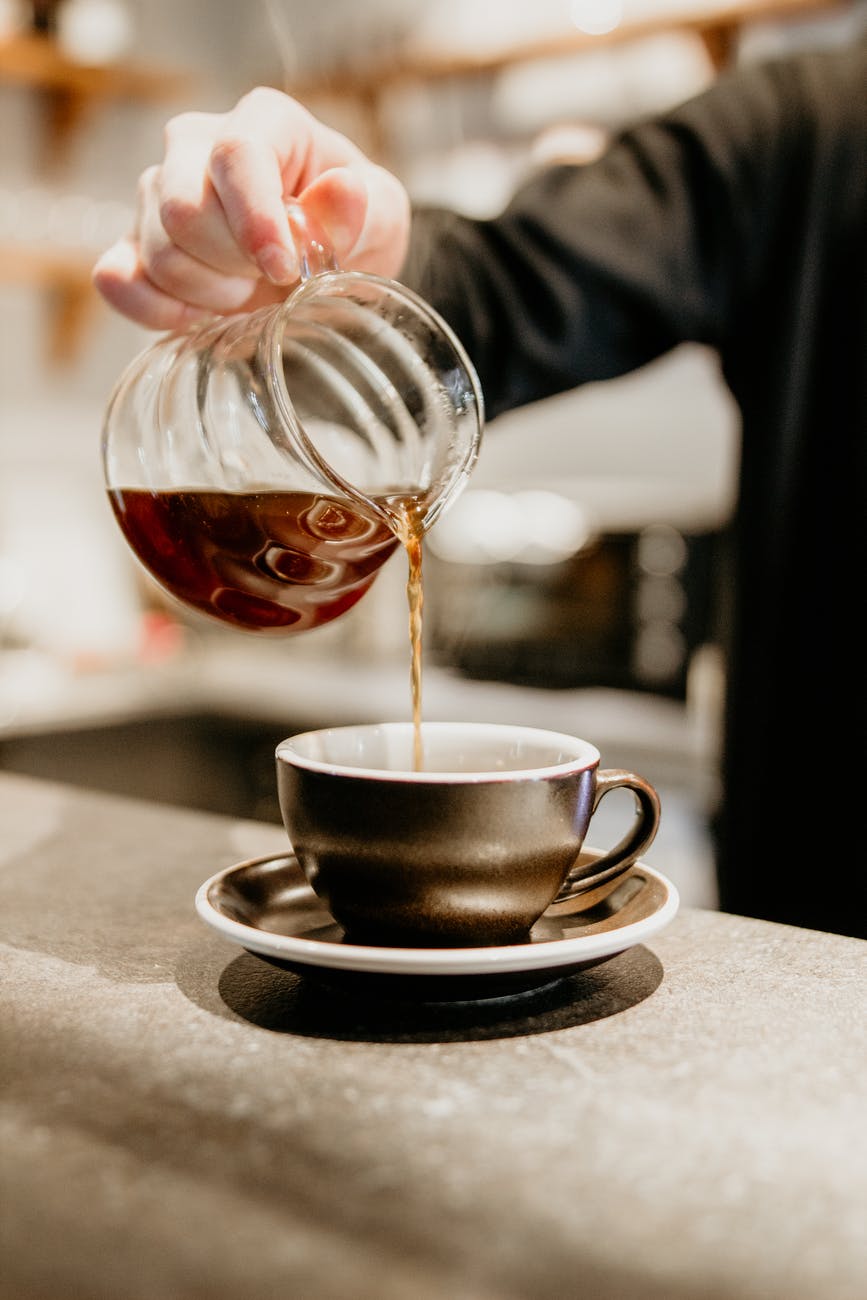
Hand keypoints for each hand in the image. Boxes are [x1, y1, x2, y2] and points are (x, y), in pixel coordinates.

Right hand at [92, 87, 410, 330]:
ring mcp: (158, 194)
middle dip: (232, 264)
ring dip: (207, 294)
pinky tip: (197, 318)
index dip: (255, 220)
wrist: (327, 264)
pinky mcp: (135, 245)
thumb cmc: (355, 227)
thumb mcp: (382, 219)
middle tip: (271, 282)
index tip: (285, 269)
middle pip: (182, 207)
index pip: (236, 154)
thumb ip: (364, 211)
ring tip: (247, 295)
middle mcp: (197, 146)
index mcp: (264, 123)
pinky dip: (154, 311)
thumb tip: (341, 192)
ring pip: (158, 250)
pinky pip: (116, 278)